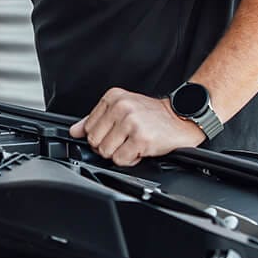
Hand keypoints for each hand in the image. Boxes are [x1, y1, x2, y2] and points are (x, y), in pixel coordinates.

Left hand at [69, 87, 203, 165]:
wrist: (182, 118)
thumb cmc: (152, 115)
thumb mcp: (122, 108)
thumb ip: (95, 119)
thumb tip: (75, 131)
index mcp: (113, 98)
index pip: (88, 127)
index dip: (101, 136)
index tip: (114, 134)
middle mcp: (121, 107)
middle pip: (94, 141)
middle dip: (109, 146)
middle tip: (124, 140)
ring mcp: (131, 123)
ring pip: (106, 152)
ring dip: (120, 154)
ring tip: (133, 144)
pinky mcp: (141, 139)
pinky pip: (121, 159)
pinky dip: (130, 160)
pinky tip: (139, 150)